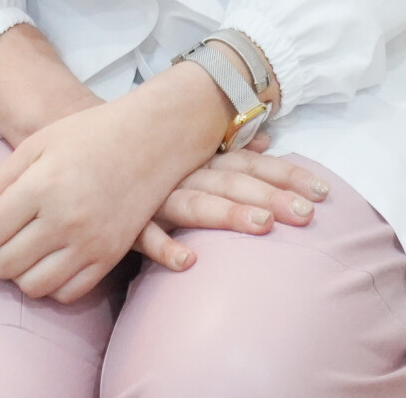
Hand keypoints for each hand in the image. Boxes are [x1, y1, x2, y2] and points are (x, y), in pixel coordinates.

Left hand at [0, 61, 234, 300]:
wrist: (152, 138)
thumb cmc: (88, 135)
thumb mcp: (34, 145)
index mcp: (40, 187)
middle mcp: (65, 220)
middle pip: (2, 266)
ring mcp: (90, 243)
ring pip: (32, 286)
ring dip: (17, 272)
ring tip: (19, 248)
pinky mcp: (110, 257)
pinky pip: (66, 293)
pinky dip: (48, 284)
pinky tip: (46, 259)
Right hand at [128, 140, 332, 271]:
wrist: (80, 153)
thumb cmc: (147, 156)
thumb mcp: (190, 150)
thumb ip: (230, 150)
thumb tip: (268, 143)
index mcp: (202, 157)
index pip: (252, 163)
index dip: (289, 175)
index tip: (324, 192)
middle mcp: (184, 172)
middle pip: (233, 182)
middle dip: (271, 196)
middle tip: (305, 214)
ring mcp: (155, 194)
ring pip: (196, 204)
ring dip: (228, 214)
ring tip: (261, 225)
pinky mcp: (125, 220)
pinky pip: (144, 234)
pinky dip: (164, 246)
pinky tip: (188, 262)